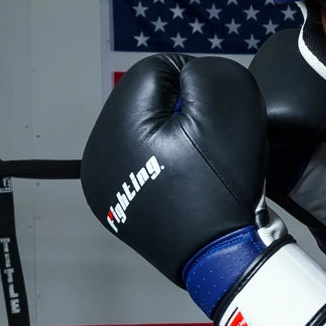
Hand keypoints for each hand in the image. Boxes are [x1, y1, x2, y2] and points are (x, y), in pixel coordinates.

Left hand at [80, 54, 325, 325]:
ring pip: (140, 130)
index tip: (215, 115)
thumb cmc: (223, 183)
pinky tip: (183, 180)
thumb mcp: (229, 107)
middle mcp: (96, 154)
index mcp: (115, 126)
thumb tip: (188, 78)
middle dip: (177, 109)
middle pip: (143, 100)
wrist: (223, 256)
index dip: (195, 83)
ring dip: (168, 134)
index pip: (156, 70)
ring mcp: (101, 183)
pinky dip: (161, 162)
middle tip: (206, 140)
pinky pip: (138, 162)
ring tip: (195, 161)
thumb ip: (206, 73)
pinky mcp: (115, 204)